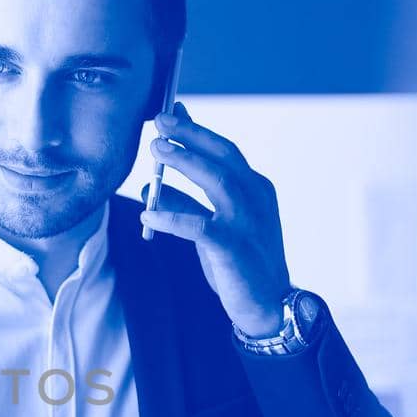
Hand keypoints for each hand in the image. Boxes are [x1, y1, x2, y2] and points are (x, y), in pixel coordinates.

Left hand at [139, 102, 292, 335]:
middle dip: (190, 134)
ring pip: (216, 180)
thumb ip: (185, 204)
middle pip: (222, 155)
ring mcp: (247, 221)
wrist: (269, 304)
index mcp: (254, 188)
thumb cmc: (240, 263)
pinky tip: (147, 216)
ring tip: (156, 149)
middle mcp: (255, 198)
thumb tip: (150, 186)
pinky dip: (172, 218)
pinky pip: (199, 226)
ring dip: (184, 161)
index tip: (172, 111)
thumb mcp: (211, 227)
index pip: (224, 150)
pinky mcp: (234, 247)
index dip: (196, 130)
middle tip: (160, 121)